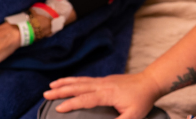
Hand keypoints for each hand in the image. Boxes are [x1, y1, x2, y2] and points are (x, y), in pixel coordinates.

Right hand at [43, 73, 160, 118]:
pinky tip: (69, 83)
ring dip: (65, 83)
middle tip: (46, 94)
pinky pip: (85, 80)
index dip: (72, 104)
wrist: (150, 82)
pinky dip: (74, 80)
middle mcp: (102, 85)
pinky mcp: (104, 80)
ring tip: (51, 85)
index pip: (86, 99)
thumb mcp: (133, 116)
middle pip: (78, 87)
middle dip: (61, 91)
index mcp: (107, 93)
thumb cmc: (142, 100)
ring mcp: (102, 81)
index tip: (59, 108)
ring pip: (80, 81)